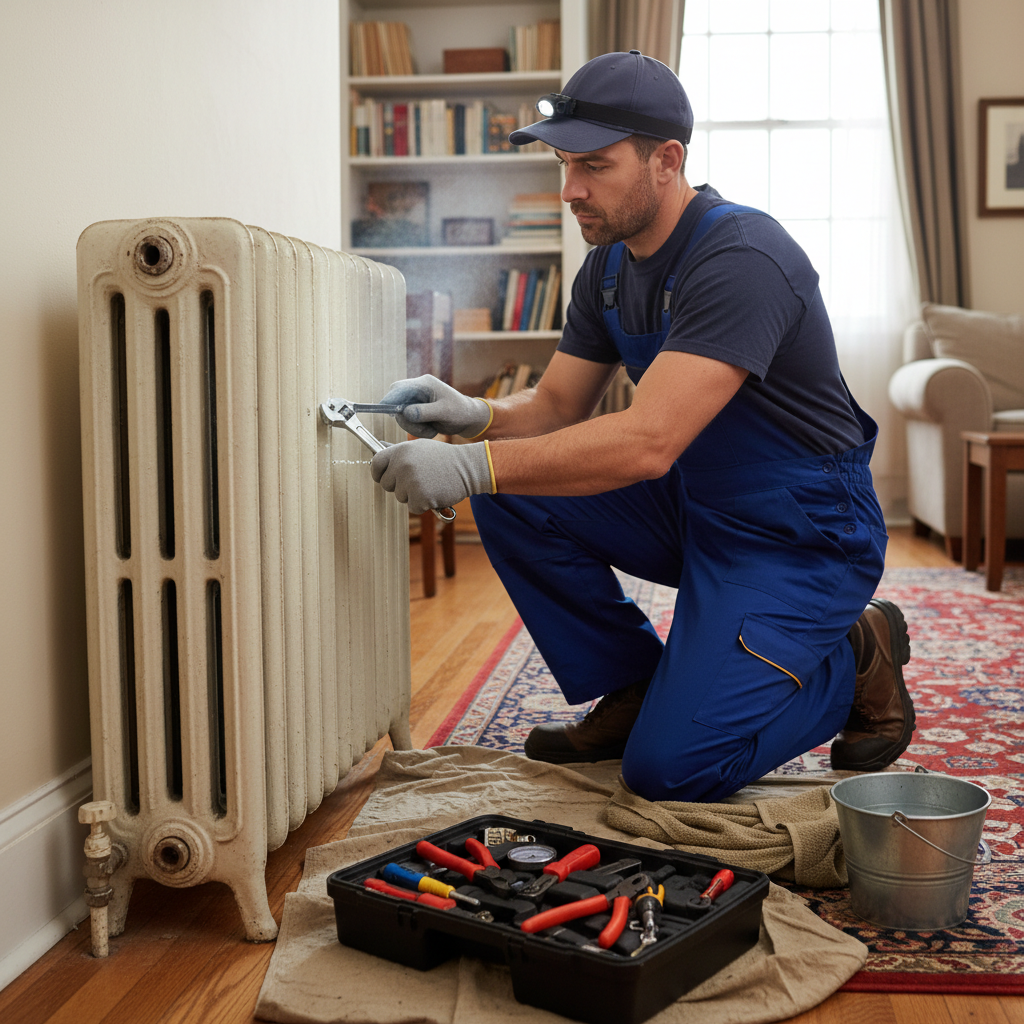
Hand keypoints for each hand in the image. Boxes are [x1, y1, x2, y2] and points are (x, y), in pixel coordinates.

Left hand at [370, 439, 492, 514]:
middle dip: (399, 486)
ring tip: (429, 484)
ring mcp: (410, 481)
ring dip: (413, 495)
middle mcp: (402, 465)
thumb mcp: (419, 448)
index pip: (375, 464)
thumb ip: (398, 451)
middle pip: (386, 484)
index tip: (384, 477)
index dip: (378, 473)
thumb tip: (379, 447)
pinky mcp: (420, 497)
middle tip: (418, 480)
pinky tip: (434, 493)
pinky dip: (423, 504)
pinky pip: (413, 507)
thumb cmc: (443, 458)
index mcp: (401, 451)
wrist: (468, 467)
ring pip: (400, 497)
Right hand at [378, 375, 490, 438]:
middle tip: (421, 428)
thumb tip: (406, 413)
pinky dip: (417, 429)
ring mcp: (415, 401)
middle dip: (405, 418)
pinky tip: (431, 429)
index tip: (381, 408)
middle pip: (396, 402)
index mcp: (424, 384)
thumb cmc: (459, 411)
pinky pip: (408, 422)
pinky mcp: (416, 412)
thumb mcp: (444, 412)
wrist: (467, 419)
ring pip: (401, 415)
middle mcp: (417, 390)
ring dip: (414, 427)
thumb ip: (425, 412)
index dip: (389, 398)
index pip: (399, 388)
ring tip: (431, 430)